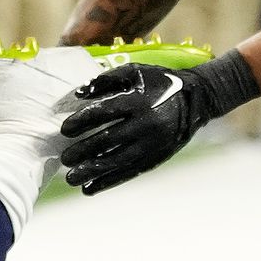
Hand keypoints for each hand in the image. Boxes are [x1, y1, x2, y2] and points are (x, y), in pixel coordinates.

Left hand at [58, 51, 260, 194]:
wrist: (196, 100)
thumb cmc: (159, 83)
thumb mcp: (135, 72)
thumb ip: (106, 80)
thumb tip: (78, 94)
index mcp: (139, 101)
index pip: (104, 113)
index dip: (82, 121)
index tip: (64, 129)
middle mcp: (145, 125)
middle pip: (107, 140)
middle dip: (83, 151)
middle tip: (65, 158)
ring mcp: (151, 145)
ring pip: (116, 162)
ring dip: (91, 172)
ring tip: (71, 178)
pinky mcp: (155, 159)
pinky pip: (128, 173)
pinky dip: (108, 182)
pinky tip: (90, 189)